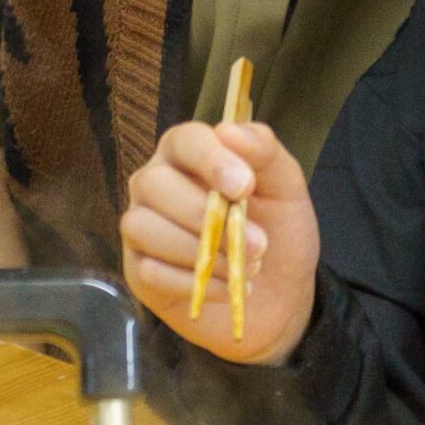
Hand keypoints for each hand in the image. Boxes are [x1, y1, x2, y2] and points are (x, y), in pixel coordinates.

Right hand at [120, 118, 319, 364]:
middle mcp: (156, 183)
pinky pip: (150, 271)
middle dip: (204, 215)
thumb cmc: (277, 230)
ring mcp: (142, 226)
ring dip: (199, 252)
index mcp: (190, 154)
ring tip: (243, 268)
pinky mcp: (139, 270)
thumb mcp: (285, 187)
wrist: (280, 294)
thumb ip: (264, 152)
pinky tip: (226, 286)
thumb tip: (229, 130)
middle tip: (257, 243)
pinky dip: (194, 282)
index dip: (211, 161)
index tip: (244, 186)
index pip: (184, 141)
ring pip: (143, 227)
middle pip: (153, 183)